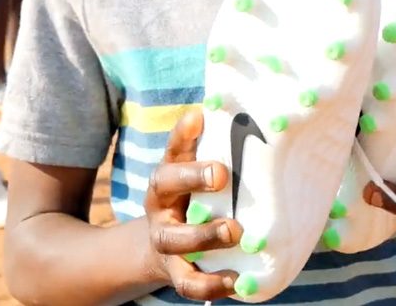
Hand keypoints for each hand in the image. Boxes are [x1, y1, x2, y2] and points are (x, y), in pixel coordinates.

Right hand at [143, 109, 239, 301]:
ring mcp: (166, 242)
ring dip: (202, 236)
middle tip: (222, 174)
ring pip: (173, 240)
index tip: (199, 117)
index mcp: (166, 178)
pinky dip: (210, 285)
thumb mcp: (190, 170)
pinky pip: (188, 283)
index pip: (169, 151)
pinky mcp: (176, 272)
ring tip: (234, 232)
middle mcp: (160, 207)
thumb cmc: (189, 198)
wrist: (160, 245)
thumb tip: (206, 109)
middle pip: (163, 188)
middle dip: (191, 179)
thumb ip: (200, 145)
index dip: (181, 136)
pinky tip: (235, 280)